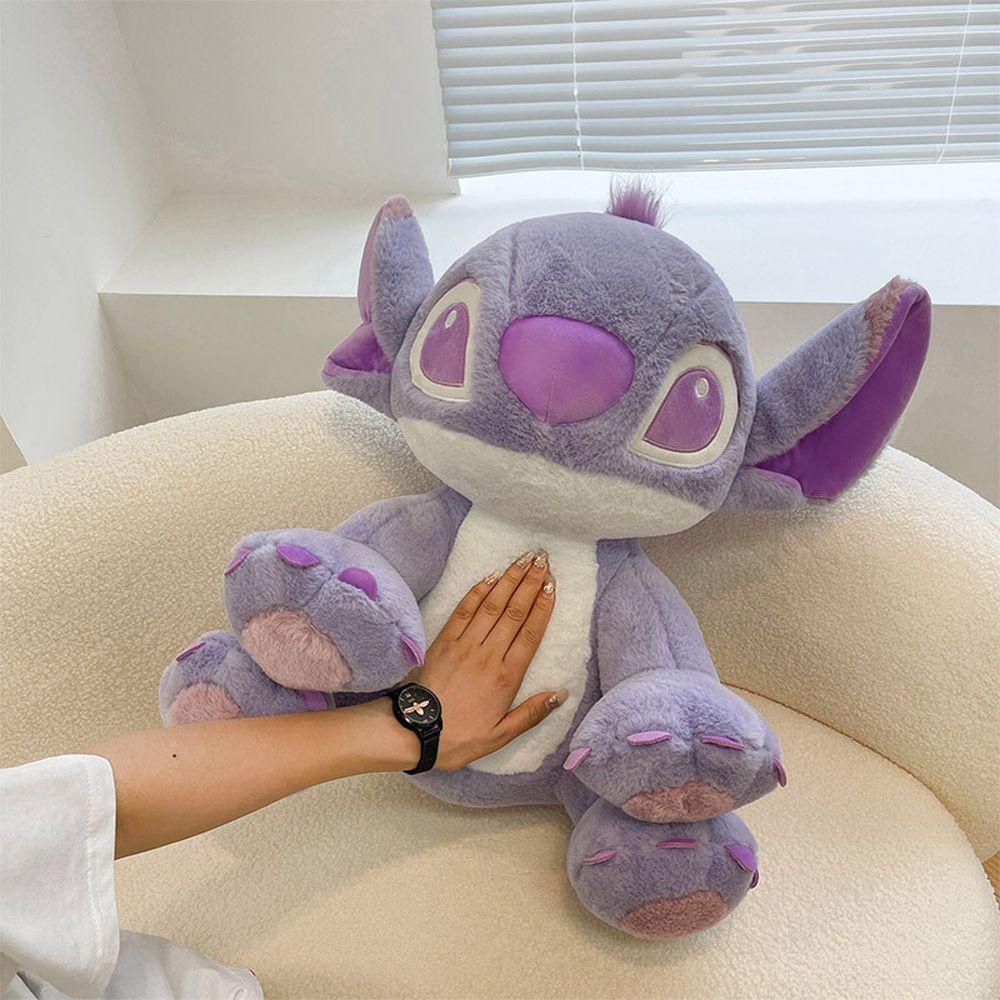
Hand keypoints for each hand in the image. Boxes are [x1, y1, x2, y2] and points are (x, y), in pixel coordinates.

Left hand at [407, 549, 563, 770]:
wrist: (413, 732)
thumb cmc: (458, 737)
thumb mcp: (500, 736)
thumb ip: (531, 714)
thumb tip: (560, 695)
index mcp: (506, 677)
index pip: (530, 634)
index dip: (543, 607)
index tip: (552, 585)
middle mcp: (488, 655)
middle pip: (514, 612)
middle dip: (530, 583)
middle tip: (544, 560)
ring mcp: (464, 645)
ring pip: (492, 605)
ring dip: (509, 579)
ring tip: (524, 559)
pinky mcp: (443, 641)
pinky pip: (464, 610)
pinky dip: (478, 591)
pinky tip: (491, 576)